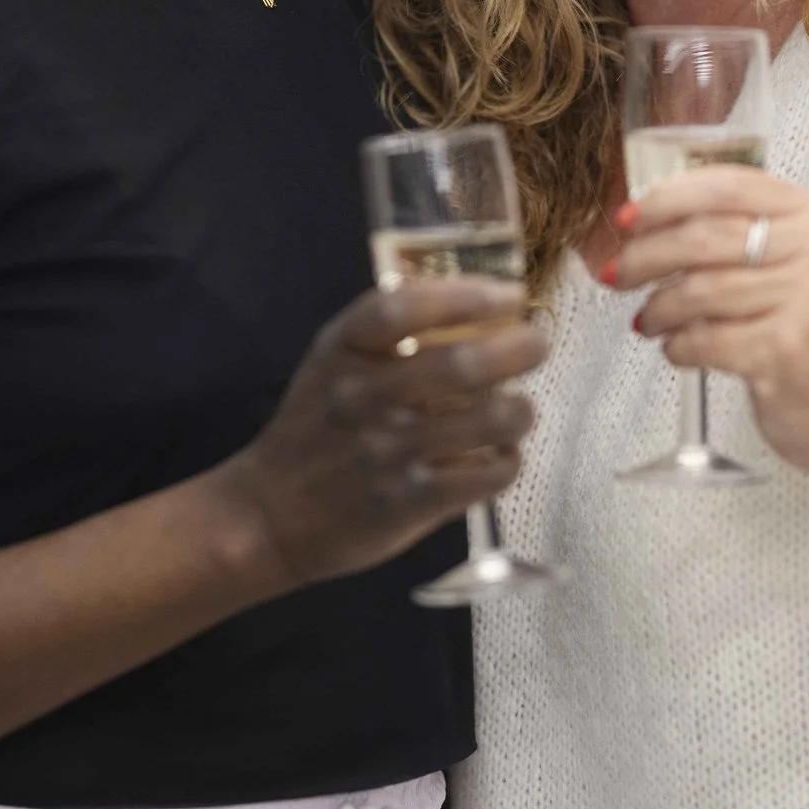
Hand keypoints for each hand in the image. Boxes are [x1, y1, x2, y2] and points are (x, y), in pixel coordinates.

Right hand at [215, 280, 545, 589]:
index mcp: (343, 351)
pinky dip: (508, 461)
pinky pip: (486, 475)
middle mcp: (364, 397)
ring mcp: (388, 453)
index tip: (510, 295)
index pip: (407, 308)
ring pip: (488, 420)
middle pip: (461, 363)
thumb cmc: (313, 427)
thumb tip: (478, 306)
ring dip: (520, 409)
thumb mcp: (332, 362)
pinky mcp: (409, 503)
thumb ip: (387, 332)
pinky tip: (502, 455)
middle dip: (519, 348)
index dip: (468, 296)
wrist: (270, 514)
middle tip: (538, 343)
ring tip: (521, 408)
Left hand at [608, 167, 808, 511]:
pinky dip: (678, 346)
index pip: (728, 186)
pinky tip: (679, 350)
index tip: (628, 217)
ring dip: (658, 309)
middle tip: (620, 273)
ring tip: (650, 320)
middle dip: (646, 256)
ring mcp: (805, 303)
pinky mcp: (785, 352)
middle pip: (702, 238)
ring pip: (696, 291)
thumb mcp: (800, 264)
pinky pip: (704, 339)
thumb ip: (740, 233)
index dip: (667, 198)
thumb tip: (647, 221)